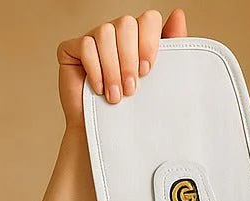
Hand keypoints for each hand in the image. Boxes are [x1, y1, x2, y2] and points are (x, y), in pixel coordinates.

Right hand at [56, 8, 187, 131]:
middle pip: (126, 24)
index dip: (149, 42)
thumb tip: (178, 14)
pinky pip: (85, 45)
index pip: (148, 19)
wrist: (106, 137)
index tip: (147, 70)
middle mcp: (116, 35)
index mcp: (139, 40)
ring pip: (105, 33)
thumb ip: (171, 47)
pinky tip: (98, 89)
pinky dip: (95, 69)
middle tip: (132, 88)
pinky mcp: (71, 49)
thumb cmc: (134, 112)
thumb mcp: (159, 81)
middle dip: (130, 59)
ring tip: (117, 96)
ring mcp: (92, 39)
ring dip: (113, 68)